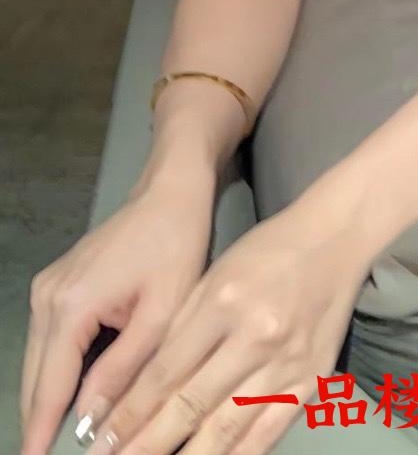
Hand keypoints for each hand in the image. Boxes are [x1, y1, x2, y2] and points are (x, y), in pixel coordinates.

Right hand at [20, 178, 214, 454]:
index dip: (41, 433)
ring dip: (49, 400)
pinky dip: (58, 372)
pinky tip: (74, 397)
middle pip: (35, 379)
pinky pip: (49, 343)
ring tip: (61, 439)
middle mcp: (47, 298)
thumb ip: (123, 370)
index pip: (49, 388)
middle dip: (42, 422)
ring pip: (40, 363)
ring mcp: (46, 289)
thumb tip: (90, 423)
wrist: (170, 192)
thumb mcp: (162, 313)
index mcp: (71, 306)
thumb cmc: (176, 245)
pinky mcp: (55, 286)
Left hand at [71, 195, 375, 454]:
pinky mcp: (312, 380)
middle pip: (191, 407)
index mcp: (225, 303)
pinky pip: (269, 433)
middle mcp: (256, 337)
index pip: (167, 373)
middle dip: (146, 445)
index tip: (102, 441)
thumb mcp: (215, 275)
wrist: (337, 238)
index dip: (130, 414)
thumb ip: (181, 330)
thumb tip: (143, 390)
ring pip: (227, 430)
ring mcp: (288, 363)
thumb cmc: (268, 250)